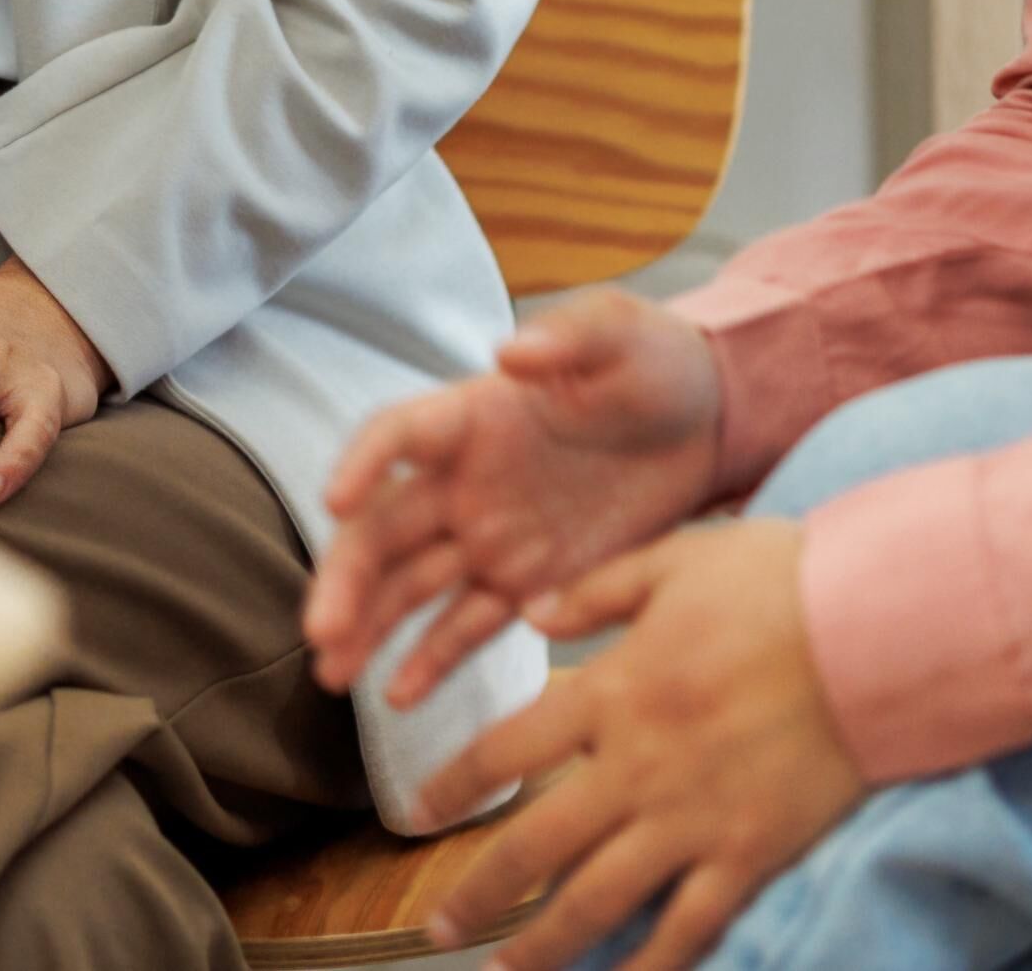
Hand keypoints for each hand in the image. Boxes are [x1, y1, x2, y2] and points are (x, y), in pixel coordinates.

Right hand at [303, 289, 727, 708]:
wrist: (709, 425)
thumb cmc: (654, 362)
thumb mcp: (621, 333)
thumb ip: (570, 337)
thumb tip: (510, 352)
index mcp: (476, 415)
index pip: (400, 435)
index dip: (364, 463)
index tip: (335, 500)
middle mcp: (465, 480)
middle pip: (386, 527)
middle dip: (347, 577)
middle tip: (321, 630)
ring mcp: (490, 536)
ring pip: (411, 585)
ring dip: (368, 627)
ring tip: (333, 676)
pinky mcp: (527, 584)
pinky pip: (468, 626)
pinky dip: (432, 660)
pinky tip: (398, 698)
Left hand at [418, 520, 864, 970]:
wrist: (875, 626)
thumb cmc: (779, 581)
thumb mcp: (675, 559)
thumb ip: (596, 590)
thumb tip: (532, 612)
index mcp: (611, 692)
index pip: (504, 751)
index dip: (452, 786)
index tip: (419, 813)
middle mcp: (636, 767)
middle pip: (534, 849)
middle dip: (478, 897)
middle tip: (439, 930)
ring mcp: (692, 819)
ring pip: (597, 903)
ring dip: (542, 946)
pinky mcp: (749, 853)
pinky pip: (688, 927)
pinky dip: (649, 968)